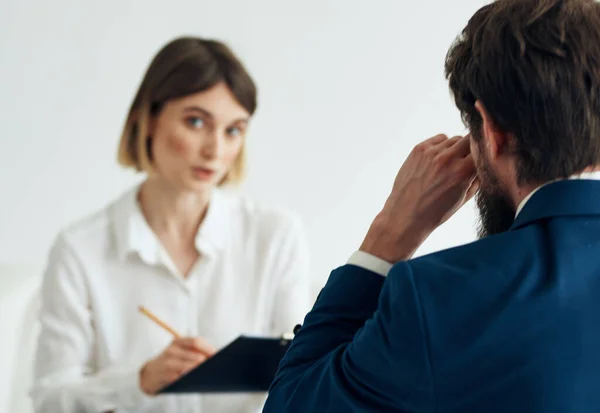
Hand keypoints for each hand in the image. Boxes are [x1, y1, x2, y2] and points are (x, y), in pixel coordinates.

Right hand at [140, 337, 215, 394]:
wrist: (150, 374)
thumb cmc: (171, 363)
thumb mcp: (181, 353)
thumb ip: (195, 352)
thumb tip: (216, 356)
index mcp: (178, 342)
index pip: (196, 342)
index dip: (209, 349)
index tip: (219, 356)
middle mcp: (172, 350)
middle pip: (195, 356)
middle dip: (206, 363)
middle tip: (215, 369)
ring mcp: (166, 363)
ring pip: (188, 368)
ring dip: (198, 372)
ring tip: (206, 375)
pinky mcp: (162, 376)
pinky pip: (178, 378)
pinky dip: (188, 380)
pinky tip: (194, 381)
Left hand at [361, 134, 478, 261]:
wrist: (406, 215)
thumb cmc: (436, 211)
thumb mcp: (464, 198)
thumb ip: (477, 178)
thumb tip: (485, 162)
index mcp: (463, 172)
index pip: (483, 150)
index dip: (484, 154)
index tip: (483, 157)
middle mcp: (448, 159)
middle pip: (470, 139)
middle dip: (471, 148)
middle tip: (466, 160)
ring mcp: (432, 152)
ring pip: (454, 139)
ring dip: (456, 148)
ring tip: (448, 165)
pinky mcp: (419, 149)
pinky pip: (439, 139)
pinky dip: (442, 146)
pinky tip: (438, 160)